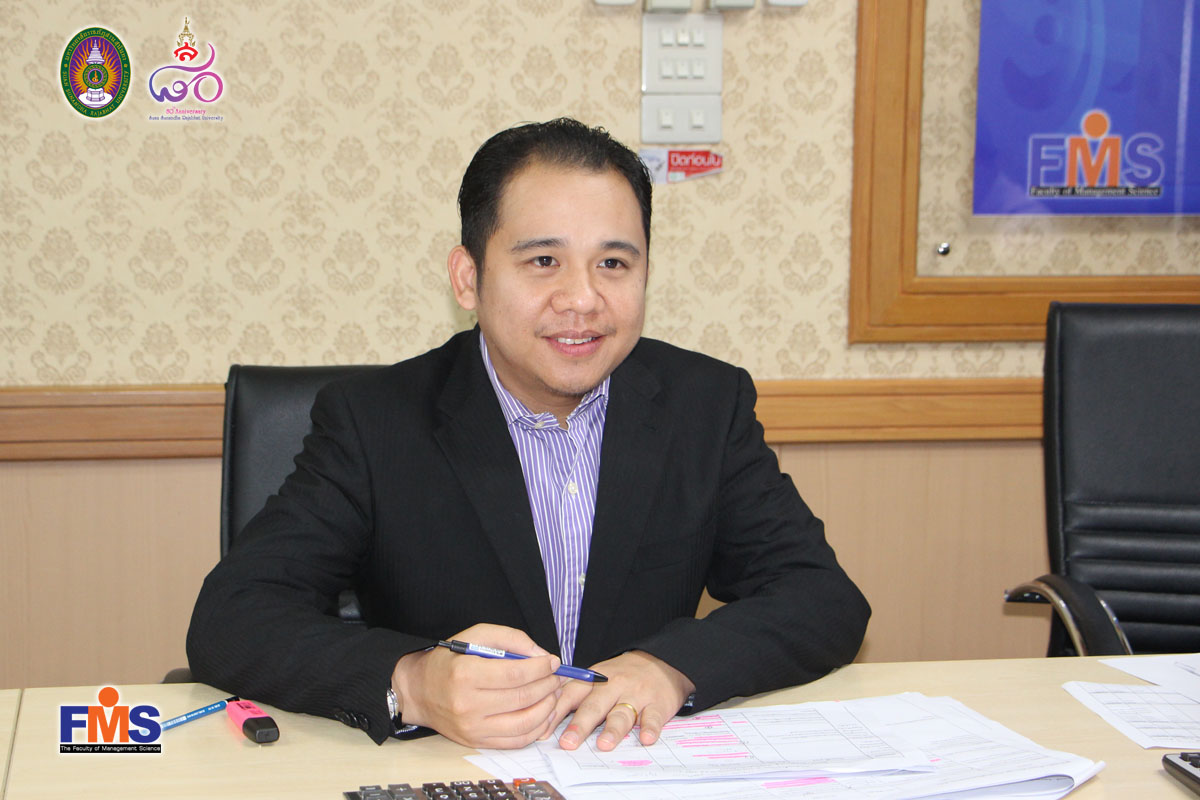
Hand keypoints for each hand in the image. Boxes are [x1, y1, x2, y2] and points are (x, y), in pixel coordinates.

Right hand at [390, 623, 562, 748]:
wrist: (419, 691)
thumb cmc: (449, 661)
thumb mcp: (475, 636)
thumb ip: (509, 638)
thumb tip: (540, 654)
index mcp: (465, 674)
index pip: (515, 674)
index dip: (540, 668)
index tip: (553, 662)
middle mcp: (468, 704)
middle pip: (522, 698)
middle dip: (548, 686)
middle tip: (558, 677)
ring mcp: (472, 727)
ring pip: (524, 723)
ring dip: (547, 708)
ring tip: (553, 694)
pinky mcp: (476, 742)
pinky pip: (515, 741)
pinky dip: (536, 728)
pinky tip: (543, 714)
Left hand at [551, 650, 694, 751]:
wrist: (662, 661)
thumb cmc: (623, 676)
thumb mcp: (597, 678)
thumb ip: (575, 696)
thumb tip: (544, 719)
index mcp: (595, 680)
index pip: (571, 694)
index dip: (556, 712)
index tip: (542, 731)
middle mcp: (614, 686)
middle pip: (594, 706)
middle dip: (580, 725)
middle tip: (568, 743)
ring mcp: (636, 695)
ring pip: (622, 713)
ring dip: (612, 729)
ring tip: (604, 744)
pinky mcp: (658, 704)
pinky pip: (654, 717)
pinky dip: (650, 728)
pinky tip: (646, 738)